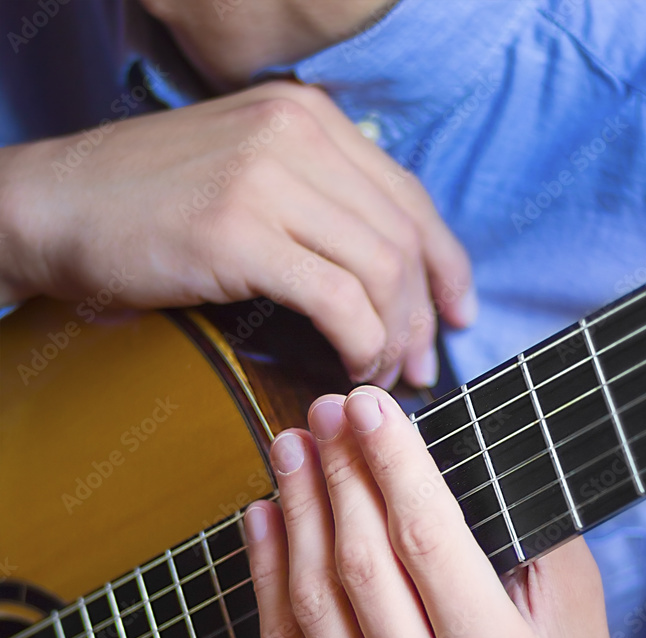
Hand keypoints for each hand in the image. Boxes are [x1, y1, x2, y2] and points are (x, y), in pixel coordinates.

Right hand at [0, 81, 473, 386]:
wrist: (54, 206)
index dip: (446, 264)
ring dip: (393, 338)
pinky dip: (360, 343)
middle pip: (402, 238)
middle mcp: (298, 134)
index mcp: (307, 118)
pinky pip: (338, 298)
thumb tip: (378, 271)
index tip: (457, 313)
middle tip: (421, 366)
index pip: (408, 197)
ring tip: (379, 376)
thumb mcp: (245, 177)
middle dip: (425, 315)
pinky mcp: (240, 231)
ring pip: (380, 271)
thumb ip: (312, 201)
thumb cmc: (144, 206)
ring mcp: (268, 178)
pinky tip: (350, 366)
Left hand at [245, 386, 645, 637]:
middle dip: (339, 473)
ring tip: (289, 451)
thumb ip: (524, 539)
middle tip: (322, 413)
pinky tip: (264, 524)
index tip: (368, 406)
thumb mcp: (577, 622)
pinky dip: (268, 582)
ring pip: (314, 603)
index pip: (429, 538)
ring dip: (295, 514)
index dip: (392, 462)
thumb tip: (449, 463)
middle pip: (361, 563)